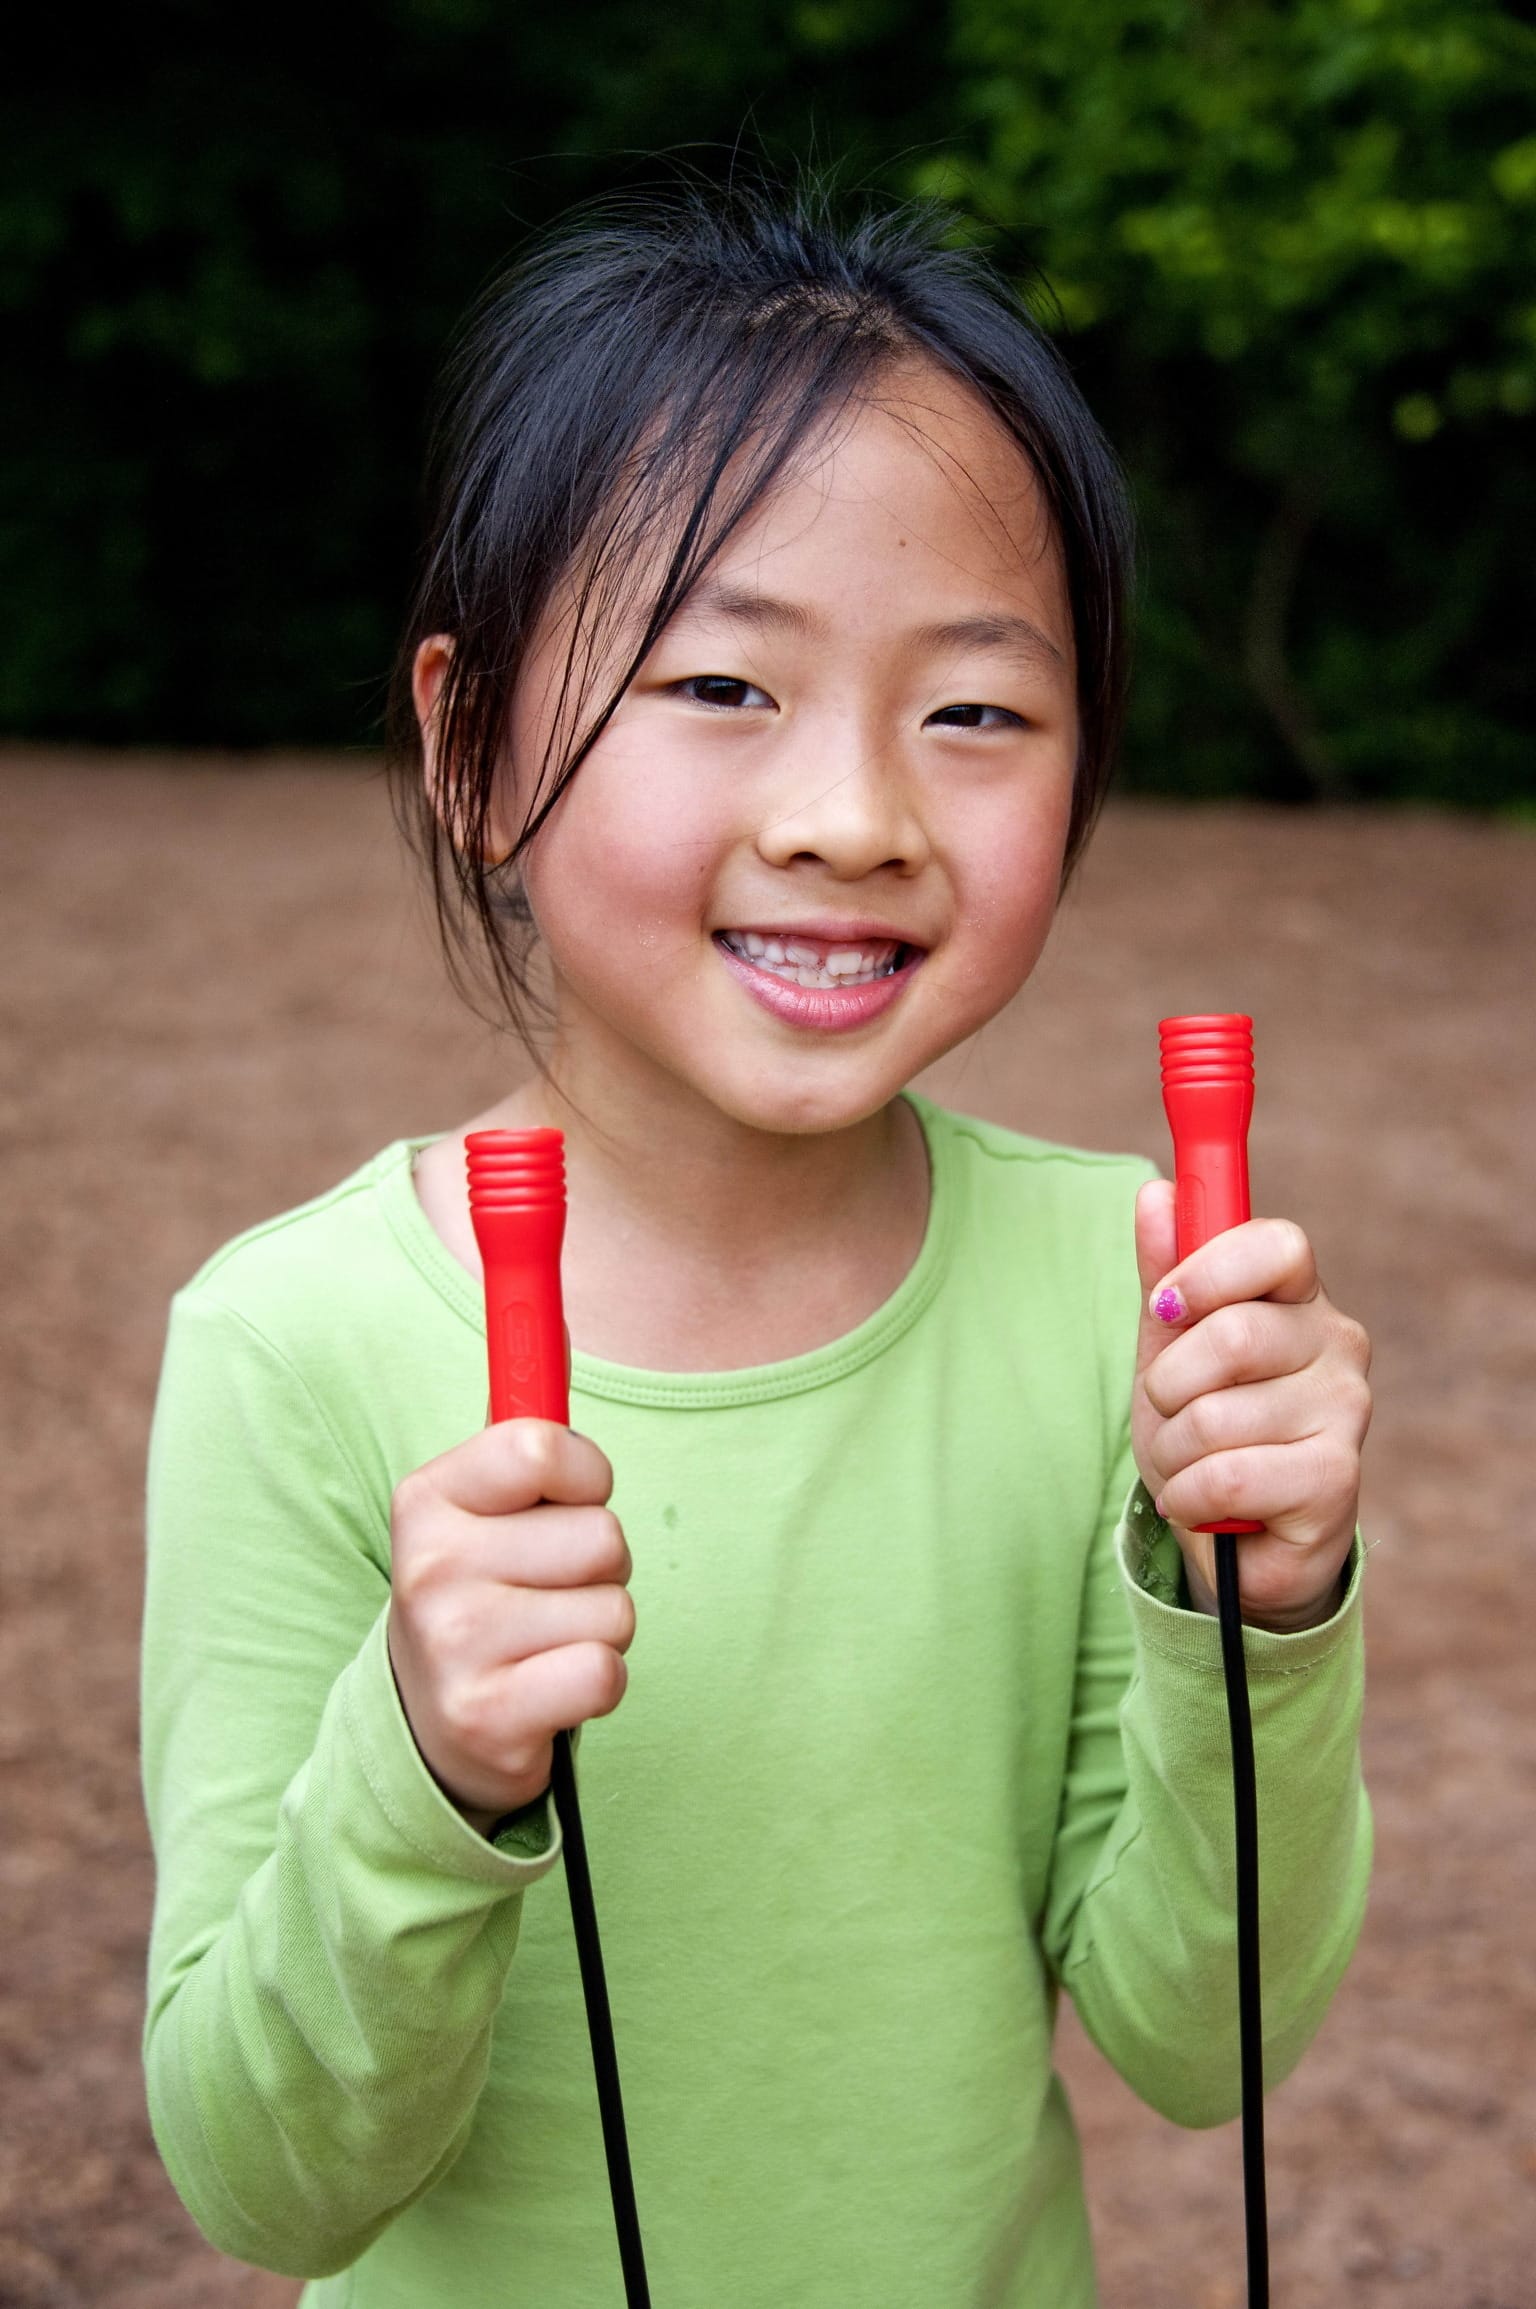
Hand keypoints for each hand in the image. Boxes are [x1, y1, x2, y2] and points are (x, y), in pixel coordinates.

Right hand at [387, 1420, 634, 1826]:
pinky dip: (595, 1685)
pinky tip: (547, 1688)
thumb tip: (552, 1312)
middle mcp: (432, 1566)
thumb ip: (525, 1422)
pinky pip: (605, 1673)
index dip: (584, 1475)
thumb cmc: (484, 1590)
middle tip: (547, 1591)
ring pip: (615, 1609)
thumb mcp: (484, 1503)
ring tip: (543, 1641)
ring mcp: (455, 1645)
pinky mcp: (488, 1717)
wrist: (428, 1723)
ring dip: (598, 1629)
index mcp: (429, 1498)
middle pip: (602, 1536)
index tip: (565, 1501)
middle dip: (599, 1568)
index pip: (543, 1447)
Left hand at [1132, 1181, 1371, 1632]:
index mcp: (1298, 1297)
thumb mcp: (1168, 1348)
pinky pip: (1228, 1474)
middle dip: (1169, 1385)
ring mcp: (1347, 1411)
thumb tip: (1155, 1193)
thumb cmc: (1204, 1430)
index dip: (1207, 1269)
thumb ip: (1164, 1274)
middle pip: (1233, 1334)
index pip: (1278, 1245)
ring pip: (1216, 1415)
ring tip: (1189, 1465)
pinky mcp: (1338, 1480)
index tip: (1164, 1306)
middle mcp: (1338, 1344)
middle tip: (1168, 1411)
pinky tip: (1199, 1504)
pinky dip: (1188, 1496)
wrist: (1232, 1539)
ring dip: (1172, 1451)